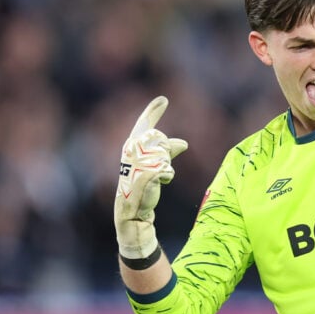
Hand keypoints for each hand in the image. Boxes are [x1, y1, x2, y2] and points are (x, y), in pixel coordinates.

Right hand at [114, 96, 187, 260]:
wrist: (134, 214)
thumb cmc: (143, 191)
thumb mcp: (157, 168)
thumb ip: (167, 152)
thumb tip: (184, 143)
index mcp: (130, 148)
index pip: (143, 126)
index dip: (152, 112)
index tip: (164, 99)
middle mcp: (130, 152)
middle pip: (160, 141)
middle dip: (165, 152)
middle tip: (160, 169)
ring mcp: (135, 163)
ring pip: (164, 155)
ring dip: (166, 168)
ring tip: (157, 180)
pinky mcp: (143, 175)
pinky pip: (166, 169)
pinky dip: (167, 175)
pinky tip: (161, 183)